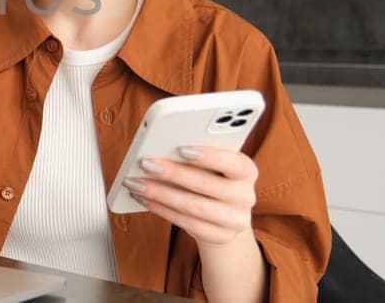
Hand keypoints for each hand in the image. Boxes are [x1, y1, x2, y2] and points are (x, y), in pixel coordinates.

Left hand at [122, 146, 258, 247]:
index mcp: (247, 171)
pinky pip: (186, 224)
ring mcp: (235, 220)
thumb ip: (197, 154)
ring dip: (160, 194)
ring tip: (136, 183)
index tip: (181, 148)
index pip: (232, 162)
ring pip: (193, 206)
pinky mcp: (220, 236)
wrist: (225, 212)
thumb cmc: (213, 177)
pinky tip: (145, 199)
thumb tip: (162, 147)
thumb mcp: (214, 164)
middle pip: (206, 185)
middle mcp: (245, 196)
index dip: (208, 156)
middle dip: (172, 173)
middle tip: (146, 164)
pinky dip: (161, 209)